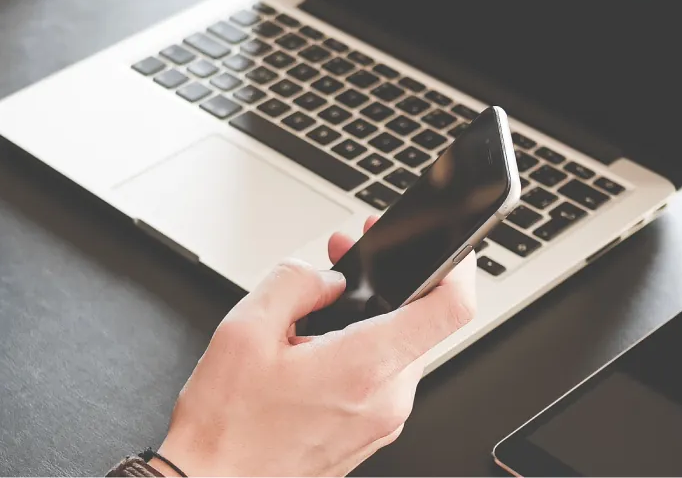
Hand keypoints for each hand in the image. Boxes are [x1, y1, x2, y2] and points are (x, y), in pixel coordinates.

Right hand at [159, 217, 476, 475]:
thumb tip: (327, 277)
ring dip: (366, 320)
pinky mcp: (369, 436)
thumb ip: (295, 283)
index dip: (455, 266)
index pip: (449, 309)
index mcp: (364, 367)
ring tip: (312, 315)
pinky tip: (313, 351)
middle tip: (343, 257)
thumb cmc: (226, 426)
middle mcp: (386, 400)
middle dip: (383, 283)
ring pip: (397, 351)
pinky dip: (358, 354)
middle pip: (418, 324)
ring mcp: (381, 423)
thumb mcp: (244, 329)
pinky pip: (381, 380)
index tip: (444, 246)